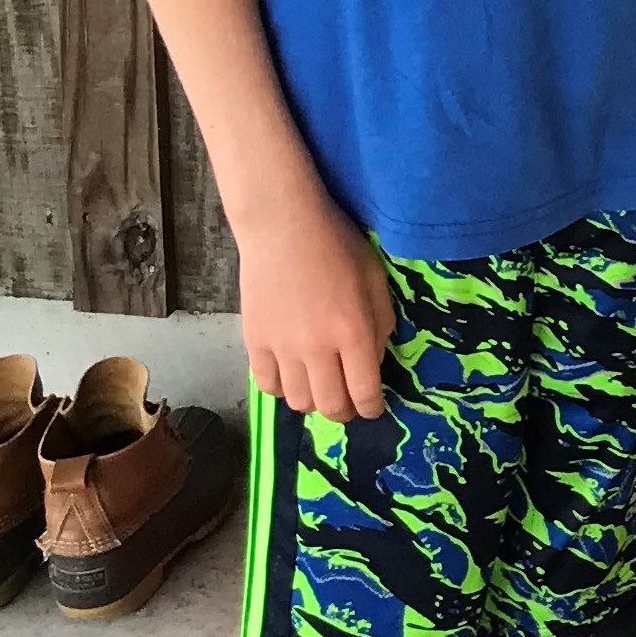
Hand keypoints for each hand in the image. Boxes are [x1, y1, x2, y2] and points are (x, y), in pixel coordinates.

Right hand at [238, 188, 394, 421]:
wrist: (283, 224)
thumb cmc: (337, 244)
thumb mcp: (374, 278)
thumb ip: (381, 323)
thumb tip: (375, 361)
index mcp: (353, 331)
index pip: (365, 392)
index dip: (372, 408)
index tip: (373, 408)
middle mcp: (317, 347)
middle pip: (331, 406)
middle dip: (345, 411)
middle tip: (349, 402)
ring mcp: (282, 348)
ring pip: (298, 402)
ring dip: (313, 401)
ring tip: (320, 386)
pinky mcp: (254, 342)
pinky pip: (267, 386)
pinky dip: (282, 389)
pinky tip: (291, 374)